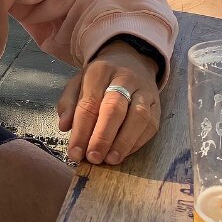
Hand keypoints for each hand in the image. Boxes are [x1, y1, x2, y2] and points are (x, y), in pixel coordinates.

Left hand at [55, 40, 160, 164]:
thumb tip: (64, 126)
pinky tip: (124, 153)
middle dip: (102, 136)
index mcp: (100, 71)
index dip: (81, 131)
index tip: (74, 153)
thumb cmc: (100, 79)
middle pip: (114, 108)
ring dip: (123, 142)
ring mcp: (144, 91)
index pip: (89, 103)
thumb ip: (68, 104)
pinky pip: (151, 125)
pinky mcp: (157, 104)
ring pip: (138, 116)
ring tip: (110, 160)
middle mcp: (124, 78)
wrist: (132, 61)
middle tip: (93, 157)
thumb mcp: (78, 83)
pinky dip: (137, 142)